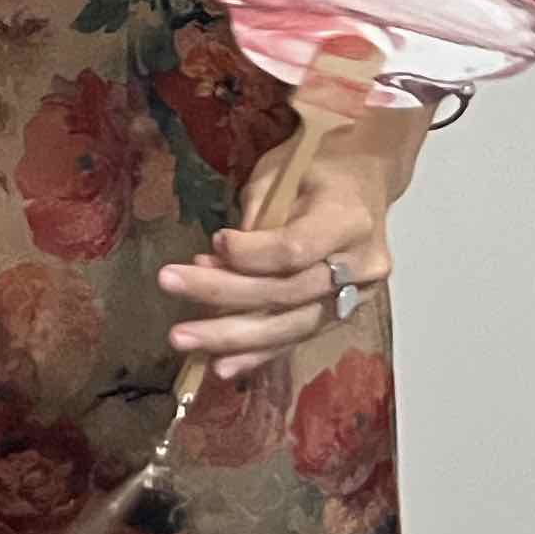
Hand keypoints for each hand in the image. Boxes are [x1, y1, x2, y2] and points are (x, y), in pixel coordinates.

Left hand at [160, 147, 393, 381]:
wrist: (364, 181)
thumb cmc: (316, 168)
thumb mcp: (283, 173)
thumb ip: (258, 218)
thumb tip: (220, 258)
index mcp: (349, 219)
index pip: (296, 249)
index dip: (250, 254)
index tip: (211, 243)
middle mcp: (361, 265)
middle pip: (288, 292)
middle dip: (224, 294)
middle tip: (170, 285)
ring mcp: (359, 297)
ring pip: (292, 325)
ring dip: (233, 336)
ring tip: (184, 338)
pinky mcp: (344, 316)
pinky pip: (297, 338)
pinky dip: (257, 354)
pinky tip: (221, 366)